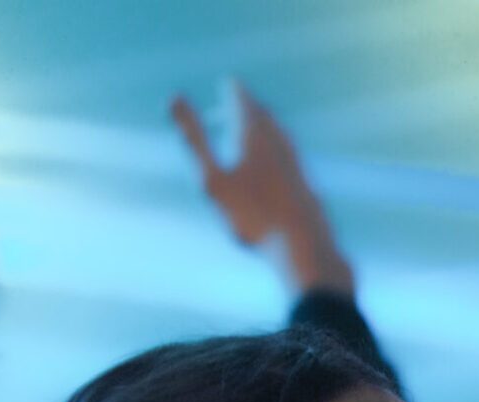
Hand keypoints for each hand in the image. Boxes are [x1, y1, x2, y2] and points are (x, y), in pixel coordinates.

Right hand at [170, 81, 354, 296]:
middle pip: (262, 113)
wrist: (302, 243)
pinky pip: (288, 156)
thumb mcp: (212, 179)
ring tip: (255, 128)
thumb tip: (172, 97)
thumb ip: (194, 138)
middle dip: (248, 105)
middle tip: (239, 99)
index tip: (229, 82)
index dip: (233, 90)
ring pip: (278, 133)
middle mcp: (279, 139)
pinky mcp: (305, 180)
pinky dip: (276, 149)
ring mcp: (295, 159)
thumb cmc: (252, 215)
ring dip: (264, 125)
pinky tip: (276, 165)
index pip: (242, 98)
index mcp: (254, 132)